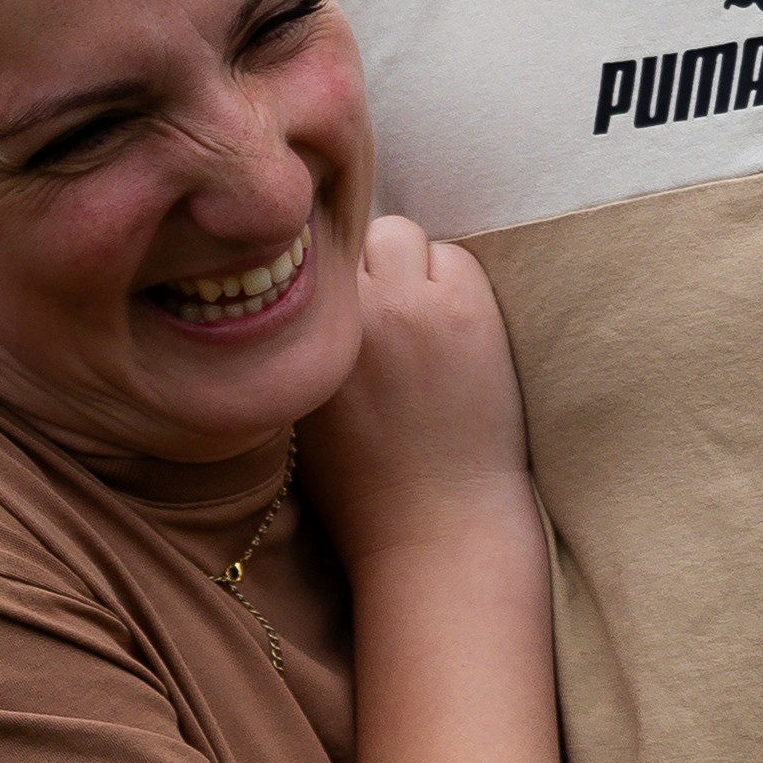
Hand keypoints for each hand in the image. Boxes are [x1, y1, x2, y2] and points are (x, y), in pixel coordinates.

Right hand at [297, 217, 531, 571]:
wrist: (437, 529)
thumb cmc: (360, 486)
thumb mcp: (293, 409)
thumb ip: (292, 340)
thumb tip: (301, 274)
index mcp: (294, 338)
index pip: (296, 250)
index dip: (312, 265)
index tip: (324, 289)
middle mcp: (348, 311)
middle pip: (344, 234)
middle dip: (357, 263)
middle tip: (373, 312)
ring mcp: (413, 306)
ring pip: (399, 233)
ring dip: (404, 262)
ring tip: (412, 316)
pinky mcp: (470, 312)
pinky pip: (455, 257)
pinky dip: (450, 280)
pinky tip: (451, 328)